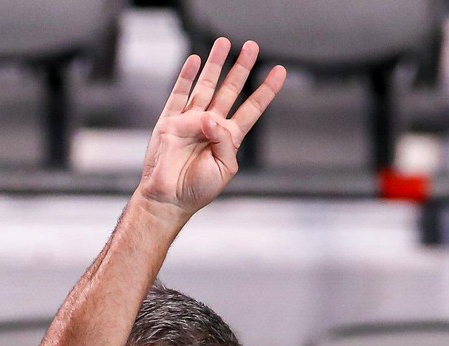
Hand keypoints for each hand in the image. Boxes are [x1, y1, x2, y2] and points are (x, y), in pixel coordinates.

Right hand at [137, 39, 285, 218]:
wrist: (168, 198)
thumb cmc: (197, 190)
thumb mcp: (224, 168)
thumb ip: (223, 141)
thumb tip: (209, 117)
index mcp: (229, 138)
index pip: (252, 108)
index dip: (266, 90)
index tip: (280, 72)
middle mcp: (211, 125)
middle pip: (231, 90)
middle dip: (242, 68)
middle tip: (253, 47)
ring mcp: (191, 120)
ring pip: (206, 85)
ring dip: (216, 64)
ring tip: (225, 43)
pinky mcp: (171, 121)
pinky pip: (180, 94)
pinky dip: (186, 76)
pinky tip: (195, 60)